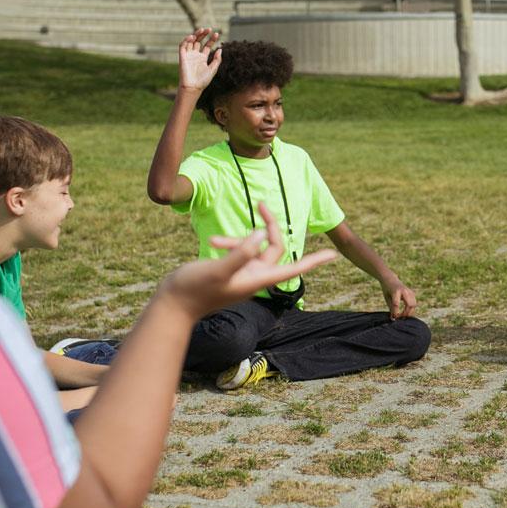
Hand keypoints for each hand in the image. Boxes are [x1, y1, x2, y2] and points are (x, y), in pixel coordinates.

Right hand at [161, 203, 335, 319]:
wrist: (173, 304)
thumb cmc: (194, 290)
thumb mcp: (219, 270)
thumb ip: (241, 253)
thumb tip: (261, 235)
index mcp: (258, 279)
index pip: (294, 267)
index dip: (314, 261)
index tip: (333, 254)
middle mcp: (255, 277)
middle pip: (276, 247)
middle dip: (271, 225)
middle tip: (261, 203)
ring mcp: (244, 273)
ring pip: (255, 246)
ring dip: (239, 237)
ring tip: (214, 239)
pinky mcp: (232, 270)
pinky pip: (240, 250)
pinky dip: (229, 242)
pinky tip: (213, 242)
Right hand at [177, 27, 221, 91]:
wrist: (193, 87)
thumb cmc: (203, 80)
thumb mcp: (213, 69)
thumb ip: (217, 60)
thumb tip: (220, 49)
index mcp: (203, 58)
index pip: (207, 45)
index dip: (212, 39)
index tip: (217, 34)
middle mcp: (195, 55)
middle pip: (199, 41)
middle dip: (204, 34)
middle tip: (209, 29)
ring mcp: (189, 55)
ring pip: (191, 41)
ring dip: (196, 34)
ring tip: (202, 30)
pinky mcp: (182, 56)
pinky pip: (183, 46)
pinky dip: (186, 40)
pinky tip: (193, 37)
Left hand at [382, 280, 416, 318]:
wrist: (391, 279)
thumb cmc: (387, 290)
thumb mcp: (387, 298)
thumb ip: (391, 308)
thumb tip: (394, 318)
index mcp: (396, 291)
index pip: (396, 304)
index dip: (396, 312)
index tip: (394, 318)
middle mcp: (404, 291)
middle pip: (409, 305)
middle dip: (406, 313)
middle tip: (400, 318)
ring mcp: (409, 291)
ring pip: (413, 305)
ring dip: (409, 312)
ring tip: (403, 316)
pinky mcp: (412, 293)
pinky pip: (414, 303)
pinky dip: (411, 309)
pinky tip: (406, 312)